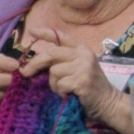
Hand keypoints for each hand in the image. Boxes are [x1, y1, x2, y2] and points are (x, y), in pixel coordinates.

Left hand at [18, 28, 132, 133]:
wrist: (108, 102)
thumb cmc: (89, 87)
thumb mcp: (78, 68)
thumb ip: (62, 61)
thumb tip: (34, 62)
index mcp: (81, 49)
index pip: (61, 36)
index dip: (45, 33)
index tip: (31, 31)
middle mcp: (83, 55)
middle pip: (51, 54)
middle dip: (35, 63)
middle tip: (25, 73)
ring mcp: (84, 67)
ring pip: (54, 72)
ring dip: (54, 84)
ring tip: (64, 90)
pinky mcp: (82, 80)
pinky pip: (60, 85)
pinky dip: (61, 92)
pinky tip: (69, 95)